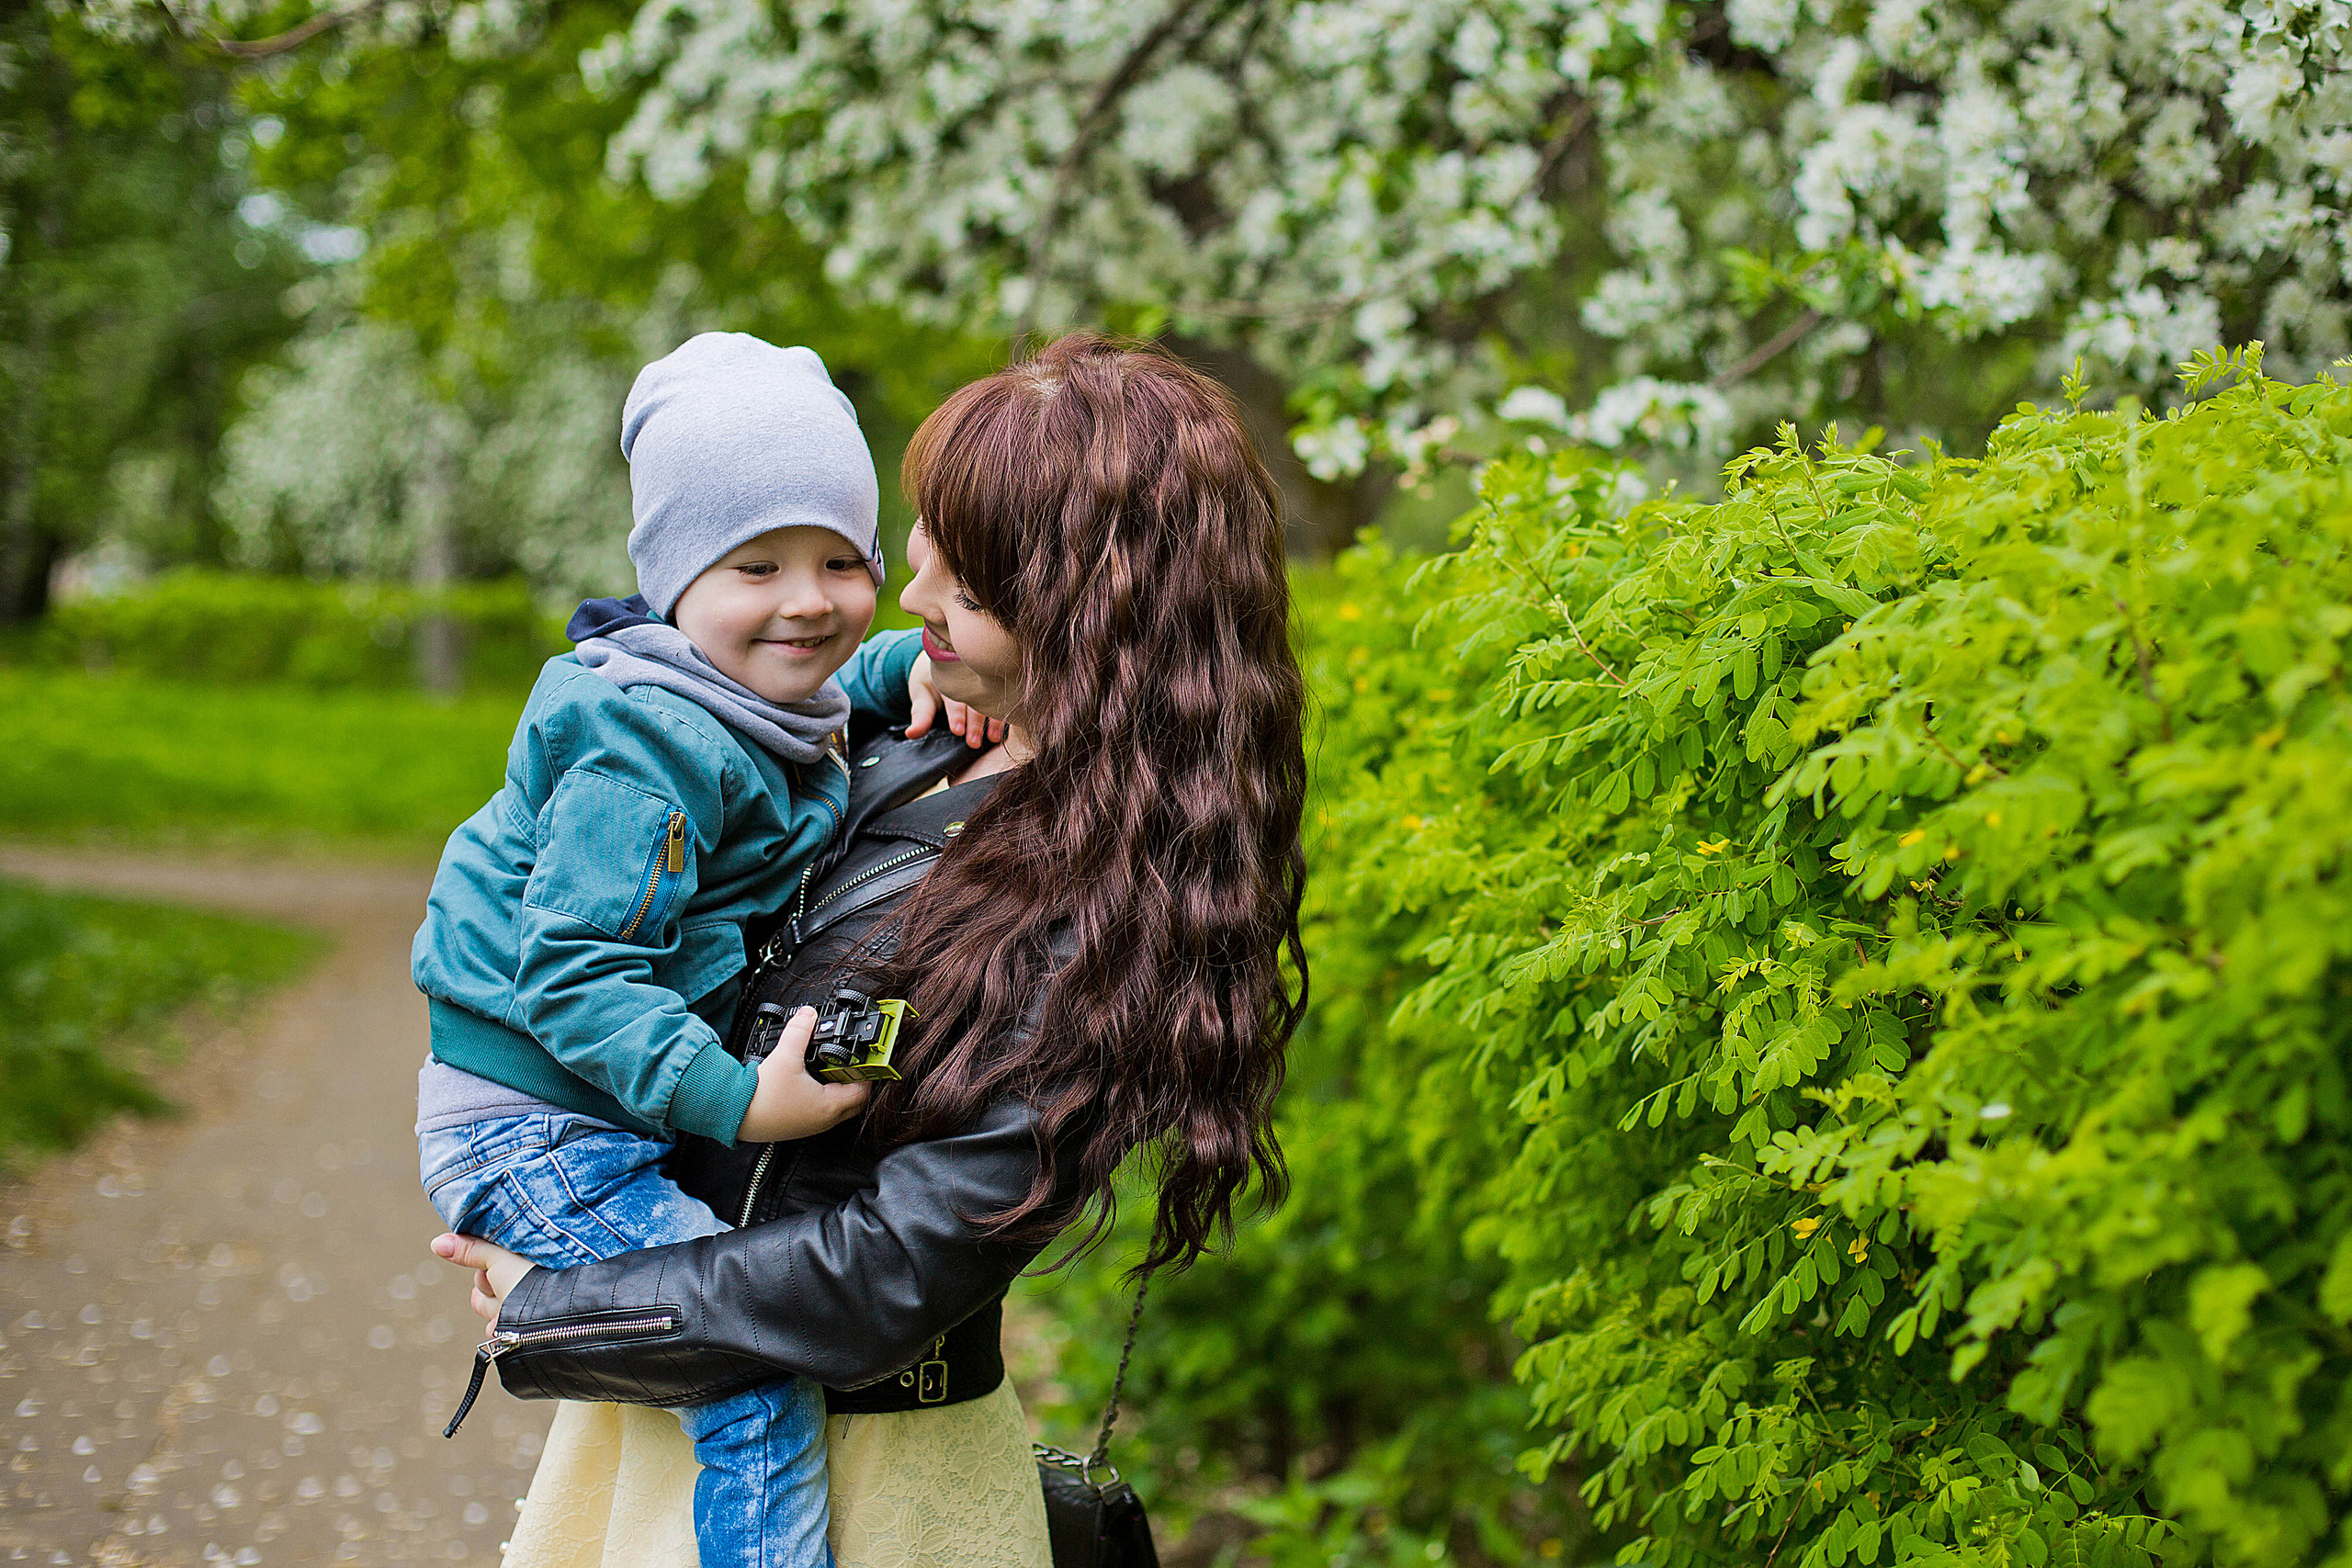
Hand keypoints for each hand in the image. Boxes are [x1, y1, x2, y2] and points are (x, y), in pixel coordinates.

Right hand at [431, 1233, 536, 1324]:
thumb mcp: (501, 1259)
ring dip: (495, 1309)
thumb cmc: (537, 1278)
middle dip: (490, 1287)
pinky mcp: (518, 1332)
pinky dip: (501, 1329)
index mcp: (524, 1261)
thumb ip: (471, 1249)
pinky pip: (493, 1331)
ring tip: (518, 1304)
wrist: (558, 1317)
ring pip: (487, 1309)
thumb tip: (437, 1243)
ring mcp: (522, 1309)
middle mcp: (525, 1283)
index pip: (486, 1260)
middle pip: (484, 1286)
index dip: (487, 1264)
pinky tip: (517, 1324)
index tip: (495, 1265)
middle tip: (508, 1284)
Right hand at [739, 1006, 870, 1142]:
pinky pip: (819, 1112)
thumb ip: (800, 1030)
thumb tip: (808, 1014)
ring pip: (836, 1108)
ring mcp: (810, 1126)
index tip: (864, 1059)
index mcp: (828, 1106)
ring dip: (838, 1089)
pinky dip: (822, 1097)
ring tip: (829, 1069)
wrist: (735, 1114)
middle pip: (854, 1102)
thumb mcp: (785, 1055)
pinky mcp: (797, 1126)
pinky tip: (809, 1083)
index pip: (863, 1091)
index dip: (867, 1073)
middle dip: (855, 1081)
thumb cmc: (761, 1095)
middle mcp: (823, 1120)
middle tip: (849, 1063)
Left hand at [907, 653, 1006, 749]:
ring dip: (994, 721)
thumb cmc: (933, 681)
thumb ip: (920, 715)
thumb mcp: (922, 694)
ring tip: (994, 739)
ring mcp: (985, 680)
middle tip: (973, 743)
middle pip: (974, 700)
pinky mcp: (996, 687)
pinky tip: (1009, 729)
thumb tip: (911, 734)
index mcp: (949, 675)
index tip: (957, 731)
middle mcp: (970, 676)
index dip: (956, 715)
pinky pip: (1003, 699)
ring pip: (992, 700)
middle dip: (975, 723)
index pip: (953, 697)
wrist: (947, 657)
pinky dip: (1006, 715)